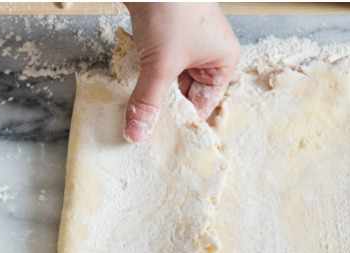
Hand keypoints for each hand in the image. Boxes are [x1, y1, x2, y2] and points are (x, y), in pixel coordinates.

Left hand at [123, 2, 239, 140]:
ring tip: (131, 119)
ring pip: (165, 83)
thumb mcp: (161, 63)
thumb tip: (137, 135)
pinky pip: (153, 68)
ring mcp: (184, 45)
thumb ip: (148, 102)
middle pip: (183, 96)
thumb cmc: (173, 8)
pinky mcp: (163, 38)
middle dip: (161, 110)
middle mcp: (207, 54)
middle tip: (139, 135)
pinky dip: (141, 80)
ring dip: (149, 96)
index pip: (201, 105)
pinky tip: (128, 96)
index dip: (179, 123)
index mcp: (222, 61)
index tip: (156, 143)